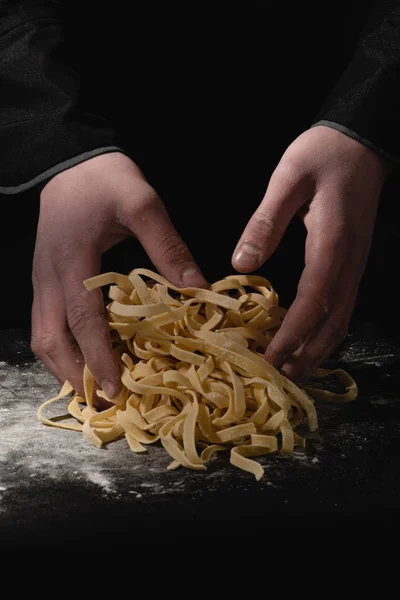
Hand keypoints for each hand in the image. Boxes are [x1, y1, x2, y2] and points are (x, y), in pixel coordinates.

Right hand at [31, 152, 204, 400]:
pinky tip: (82, 354)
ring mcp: (41, 278)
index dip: (98, 359)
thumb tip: (197, 291)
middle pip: (48, 339)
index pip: (82, 321)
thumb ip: (168, 248)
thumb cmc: (106, 179)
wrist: (70, 159)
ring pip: (41, 335)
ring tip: (91, 386)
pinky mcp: (44, 276)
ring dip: (63, 364)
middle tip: (101, 401)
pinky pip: (45, 321)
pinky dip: (61, 345)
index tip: (115, 391)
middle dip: (72, 374)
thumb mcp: (142, 204)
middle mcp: (48, 277)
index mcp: (72, 262)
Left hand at [232, 126, 390, 380]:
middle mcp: (349, 262)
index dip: (293, 333)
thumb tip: (242, 264)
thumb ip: (266, 221)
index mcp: (331, 243)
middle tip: (278, 378)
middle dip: (305, 353)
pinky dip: (327, 332)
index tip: (271, 357)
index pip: (313, 300)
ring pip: (341, 319)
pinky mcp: (353, 262)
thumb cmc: (322, 155)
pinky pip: (344, 306)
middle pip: (332, 320)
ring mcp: (356, 264)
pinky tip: (311, 343)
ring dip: (318, 349)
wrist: (362, 143)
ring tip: (292, 371)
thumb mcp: (289, 178)